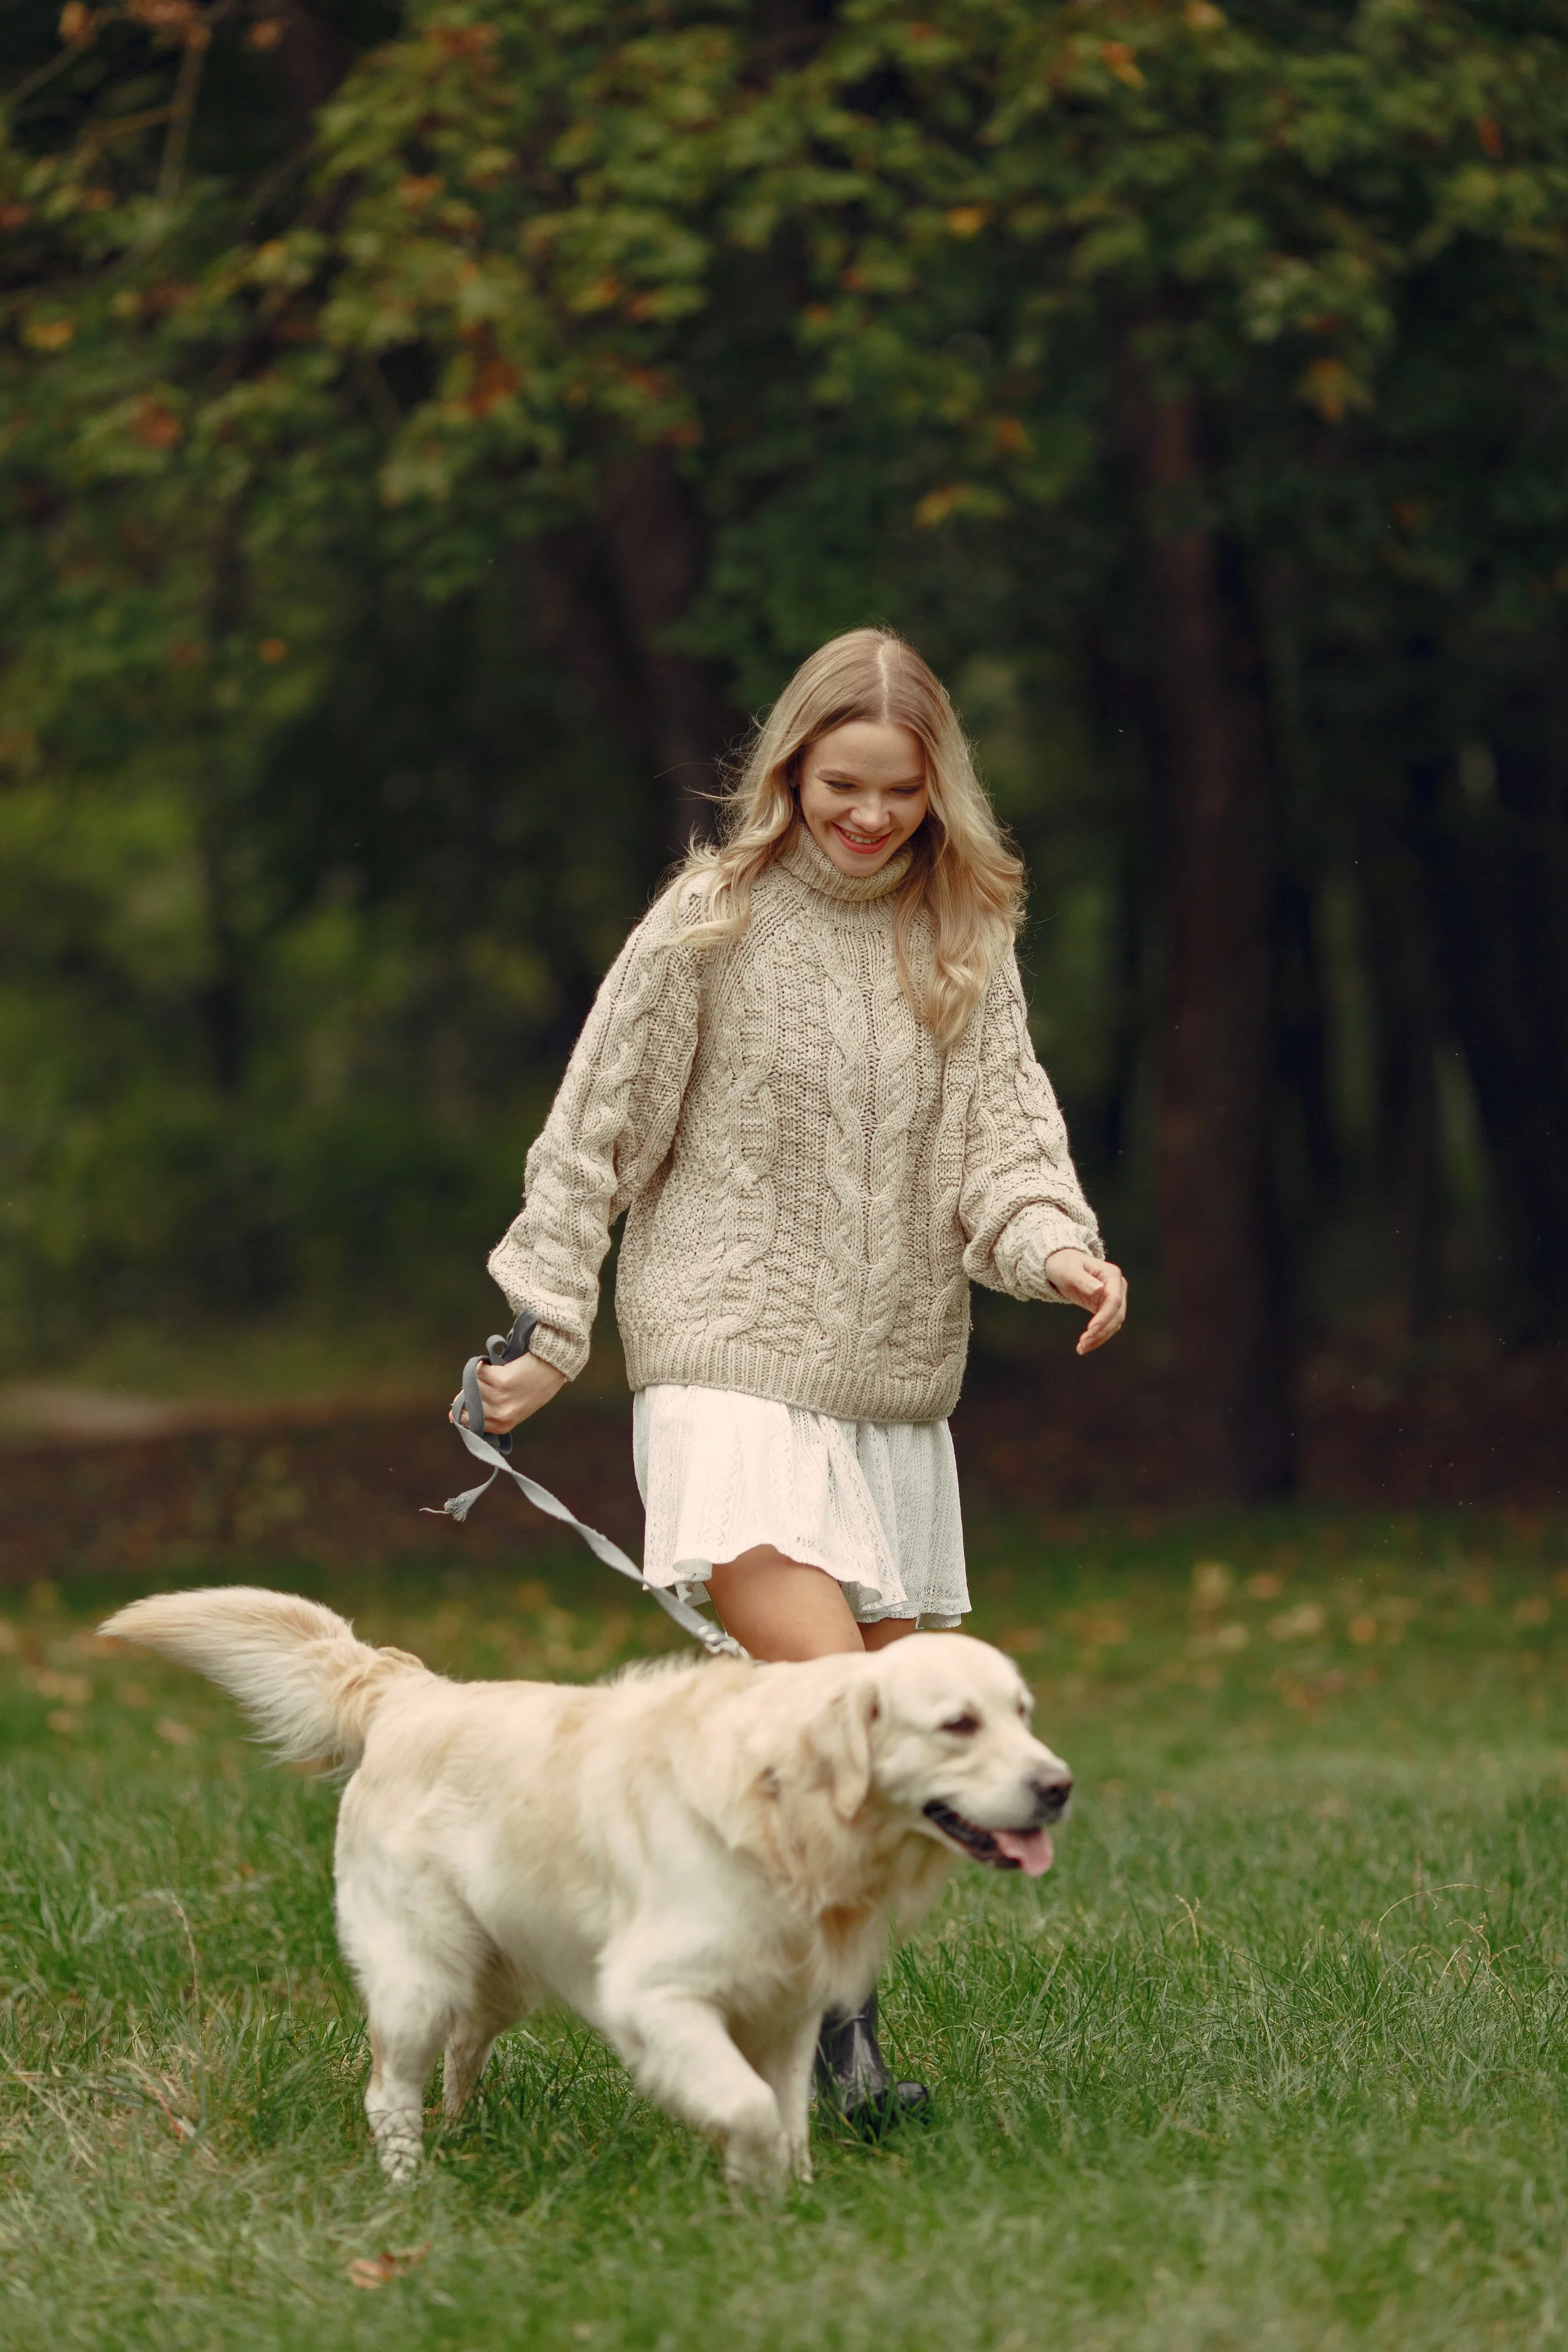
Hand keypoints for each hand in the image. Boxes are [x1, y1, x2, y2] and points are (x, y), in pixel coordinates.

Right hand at [450, 1353, 565, 1437]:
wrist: (551, 1367)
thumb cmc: (531, 1386)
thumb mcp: (510, 1405)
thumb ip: (484, 1412)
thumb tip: (451, 1415)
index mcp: (502, 1425)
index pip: (467, 1422)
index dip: (465, 1408)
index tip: (470, 1399)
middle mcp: (500, 1415)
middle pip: (466, 1402)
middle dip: (472, 1390)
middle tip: (491, 1383)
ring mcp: (500, 1399)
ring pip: (472, 1384)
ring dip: (481, 1376)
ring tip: (501, 1374)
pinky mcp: (500, 1381)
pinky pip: (478, 1371)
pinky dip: (485, 1365)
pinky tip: (501, 1366)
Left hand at [1043, 1248, 1128, 1355]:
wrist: (1060, 1264)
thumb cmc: (1063, 1263)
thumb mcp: (1069, 1270)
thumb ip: (1083, 1280)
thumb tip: (1099, 1289)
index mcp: (1112, 1275)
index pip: (1115, 1300)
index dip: (1104, 1317)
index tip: (1090, 1330)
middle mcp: (1117, 1287)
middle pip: (1117, 1315)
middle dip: (1101, 1331)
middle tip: (1083, 1343)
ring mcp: (1113, 1298)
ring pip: (1113, 1324)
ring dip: (1099, 1338)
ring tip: (1081, 1347)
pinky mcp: (1105, 1308)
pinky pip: (1106, 1326)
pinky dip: (1096, 1337)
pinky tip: (1083, 1346)